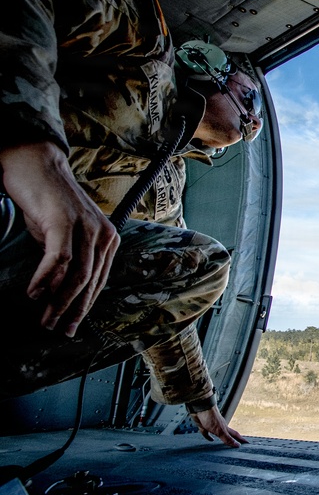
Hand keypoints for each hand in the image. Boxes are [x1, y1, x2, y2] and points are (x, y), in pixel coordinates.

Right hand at [0, 141, 119, 336]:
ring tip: (43, 318)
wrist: (36, 165)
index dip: (84, 307)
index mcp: (108, 240)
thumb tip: (61, 292)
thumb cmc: (48, 203)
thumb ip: (69, 260)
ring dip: (58, 300)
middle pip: (89, 283)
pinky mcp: (64, 222)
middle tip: (55, 329)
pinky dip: (45, 279)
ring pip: (76, 275)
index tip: (70, 327)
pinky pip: (58, 259)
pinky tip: (33, 293)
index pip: (99, 282)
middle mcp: (104, 234)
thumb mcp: (64, 235)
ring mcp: (86, 227)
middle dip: (71, 310)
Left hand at [191, 407, 248, 446]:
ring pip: (218, 433)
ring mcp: (212, 426)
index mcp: (225, 427)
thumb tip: (237, 445)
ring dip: (221, 438)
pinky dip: (209, 437)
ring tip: (224, 443)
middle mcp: (220, 426)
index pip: (235, 435)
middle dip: (233, 438)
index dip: (241, 439)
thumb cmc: (211, 417)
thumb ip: (227, 438)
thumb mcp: (220, 430)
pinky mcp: (204, 425)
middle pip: (228, 434)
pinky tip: (210, 439)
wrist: (200, 408)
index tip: (247, 443)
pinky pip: (207, 433)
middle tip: (238, 443)